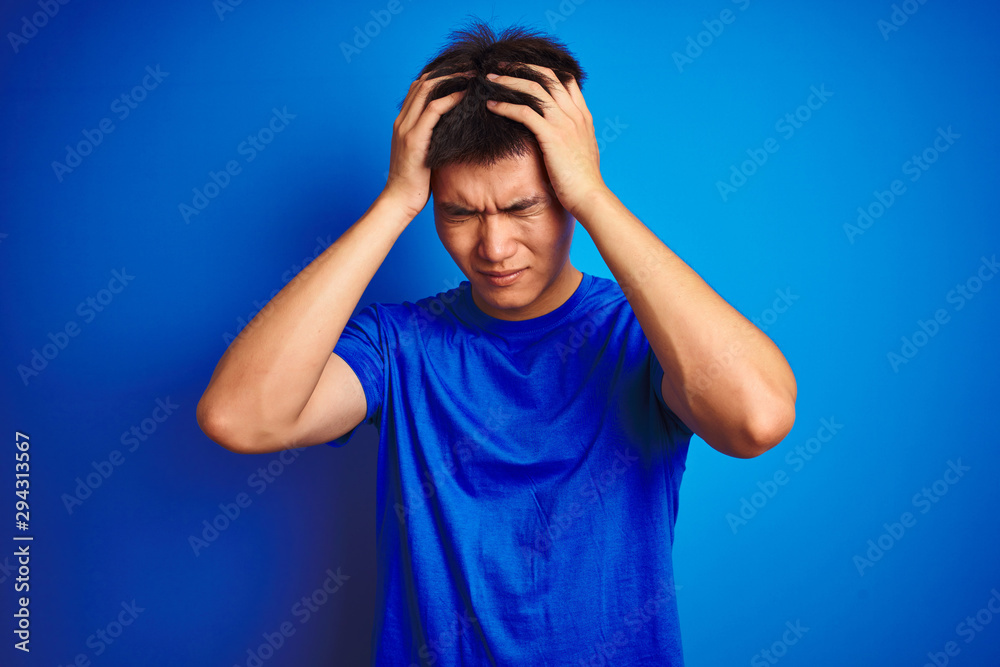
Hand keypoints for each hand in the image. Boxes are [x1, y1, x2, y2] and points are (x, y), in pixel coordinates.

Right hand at [381, 69, 471, 219]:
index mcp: (403, 123)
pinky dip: (450, 99)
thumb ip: (434, 139)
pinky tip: (465, 95)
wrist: (399, 201)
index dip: (440, 76)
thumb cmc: (416, 183)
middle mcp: (402, 121)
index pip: (419, 88)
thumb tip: (456, 132)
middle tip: (470, 67)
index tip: (462, 72)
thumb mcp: (426, 154)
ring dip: (450, 79)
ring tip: (471, 75)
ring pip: (426, 90)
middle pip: (423, 83)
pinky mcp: (414, 139)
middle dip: (447, 71)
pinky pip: (433, 110)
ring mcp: (406, 128)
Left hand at [483, 63, 607, 219]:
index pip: (564, 80)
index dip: (542, 70)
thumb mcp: (582, 151)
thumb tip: (560, 136)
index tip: (523, 69)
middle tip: (502, 65)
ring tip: (490, 79)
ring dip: (509, 81)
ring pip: (534, 89)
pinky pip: (524, 112)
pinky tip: (491, 105)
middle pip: (547, 77)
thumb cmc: (583, 181)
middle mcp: (574, 114)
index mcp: (582, 115)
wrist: (590, 196)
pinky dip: (505, 106)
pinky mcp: (552, 136)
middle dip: (522, 68)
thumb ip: (572, 136)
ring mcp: (564, 123)